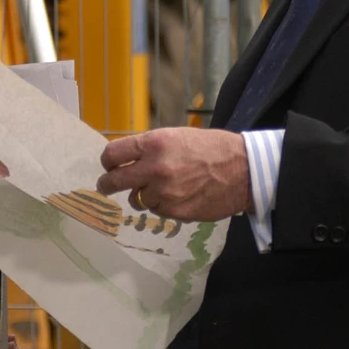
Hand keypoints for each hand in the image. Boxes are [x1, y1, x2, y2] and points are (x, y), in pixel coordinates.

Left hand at [96, 127, 251, 221]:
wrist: (243, 170)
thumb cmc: (210, 148)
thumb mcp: (176, 136)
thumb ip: (149, 148)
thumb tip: (125, 159)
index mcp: (154, 144)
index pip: (112, 154)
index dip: (107, 162)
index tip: (108, 166)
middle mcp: (155, 169)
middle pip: (114, 181)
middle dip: (106, 185)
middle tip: (105, 187)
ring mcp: (164, 193)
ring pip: (137, 199)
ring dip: (143, 195)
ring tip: (162, 187)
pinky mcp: (175, 212)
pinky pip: (157, 210)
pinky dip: (163, 205)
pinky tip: (179, 195)